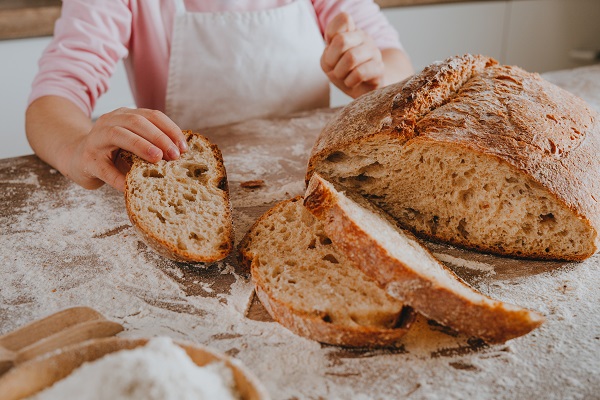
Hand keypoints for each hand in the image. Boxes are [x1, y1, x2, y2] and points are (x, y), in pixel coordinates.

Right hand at [66, 107, 186, 191]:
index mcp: (125, 116)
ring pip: (118, 134)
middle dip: (159, 137)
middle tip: (175, 154)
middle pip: (136, 122)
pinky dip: (119, 177)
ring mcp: (96, 139)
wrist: (78, 160)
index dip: (170, 129)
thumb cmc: (114, 153)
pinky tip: (132, 186)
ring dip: (141, 145)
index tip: (184, 147)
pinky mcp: (88, 160)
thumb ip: (153, 145)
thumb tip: (182, 155)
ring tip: (158, 158)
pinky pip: (105, 169)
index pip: (152, 116)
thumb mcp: (134, 143)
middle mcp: (110, 121)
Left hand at [321, 13, 384, 97]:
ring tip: (343, 76)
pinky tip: (351, 82)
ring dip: (340, 72)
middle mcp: (364, 38)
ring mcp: (374, 52)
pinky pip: (360, 73)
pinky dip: (350, 81)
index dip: (331, 33)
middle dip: (331, 59)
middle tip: (334, 68)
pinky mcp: (379, 69)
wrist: (363, 89)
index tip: (330, 49)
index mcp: (351, 32)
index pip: (344, 18)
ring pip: (351, 57)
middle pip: (341, 40)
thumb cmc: (345, 72)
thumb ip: (328, 54)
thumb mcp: (329, 62)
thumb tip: (335, 54)